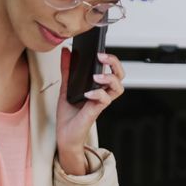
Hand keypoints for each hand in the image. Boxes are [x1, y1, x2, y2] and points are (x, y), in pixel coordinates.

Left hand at [55, 48, 125, 174]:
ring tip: (97, 76)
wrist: (65, 135)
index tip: (99, 51)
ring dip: (109, 78)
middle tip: (101, 57)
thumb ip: (67, 70)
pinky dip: (97, 94)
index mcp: (99, 87)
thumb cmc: (69, 115)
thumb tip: (66, 52)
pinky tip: (88, 92)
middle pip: (120, 75)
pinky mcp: (96, 111)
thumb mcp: (66, 87)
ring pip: (118, 87)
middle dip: (114, 63)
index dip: (111, 59)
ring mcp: (101, 102)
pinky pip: (104, 100)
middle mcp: (103, 93)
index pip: (112, 69)